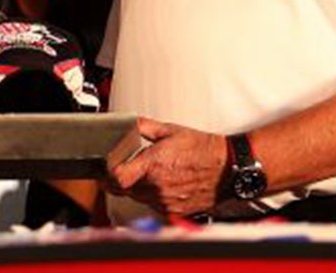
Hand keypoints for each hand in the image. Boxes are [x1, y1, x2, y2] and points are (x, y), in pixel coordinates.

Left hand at [107, 117, 227, 215]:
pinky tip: (164, 183)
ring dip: (139, 188)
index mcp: (153, 165)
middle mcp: (157, 186)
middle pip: (126, 189)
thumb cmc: (203, 149)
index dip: (107, 175)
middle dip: (124, 179)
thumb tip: (129, 125)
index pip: (117, 178)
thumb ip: (144, 127)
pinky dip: (154, 196)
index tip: (107, 169)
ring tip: (154, 173)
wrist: (227, 168)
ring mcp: (166, 201)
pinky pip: (154, 206)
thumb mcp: (170, 130)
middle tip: (130, 167)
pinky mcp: (174, 211)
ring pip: (139, 198)